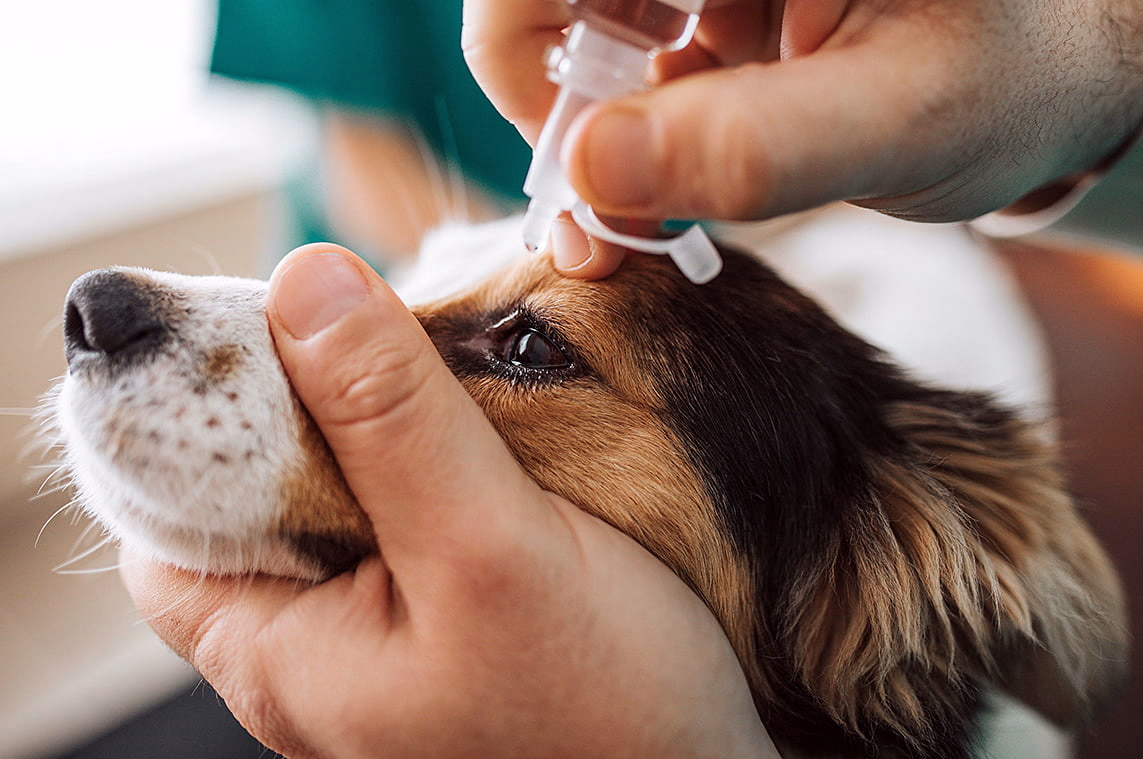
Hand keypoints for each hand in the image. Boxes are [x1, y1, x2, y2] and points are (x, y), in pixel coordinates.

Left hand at [121, 244, 778, 758]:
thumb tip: (304, 281)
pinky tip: (477, 426)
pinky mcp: (442, 623)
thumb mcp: (489, 546)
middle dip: (299, 397)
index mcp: (279, 653)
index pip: (162, 510)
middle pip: (253, 490)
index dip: (189, 411)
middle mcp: (313, 653)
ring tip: (434, 361)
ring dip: (373, 420)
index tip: (261, 323)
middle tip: (371, 323)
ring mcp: (379, 640)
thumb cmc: (606, 710)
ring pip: (336, 495)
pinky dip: (424, 456)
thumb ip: (394, 418)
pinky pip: (402, 517)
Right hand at [464, 0, 1142, 271]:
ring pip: (575, 23)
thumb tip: (589, 171)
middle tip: (606, 211)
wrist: (1041, 86)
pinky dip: (621, 131)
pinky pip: (614, 53)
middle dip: (563, 101)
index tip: (570, 158)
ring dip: (591, 127)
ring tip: (654, 208)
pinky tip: (673, 181)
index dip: (525, 44)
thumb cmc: (1002, 88)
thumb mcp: (902, 124)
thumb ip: (755, 149)